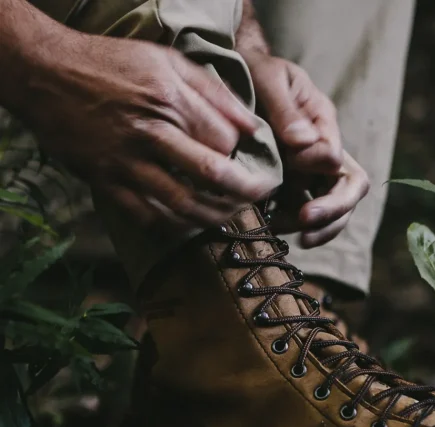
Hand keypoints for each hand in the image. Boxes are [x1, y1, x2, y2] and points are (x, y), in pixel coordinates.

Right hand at [20, 32, 278, 225]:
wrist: (45, 74)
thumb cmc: (112, 64)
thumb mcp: (167, 61)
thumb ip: (214, 92)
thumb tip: (252, 126)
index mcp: (170, 99)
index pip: (223, 140)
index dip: (241, 154)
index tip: (246, 159)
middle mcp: (151, 133)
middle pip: (212, 174)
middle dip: (245, 193)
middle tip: (259, 198)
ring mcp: (127, 162)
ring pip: (182, 203)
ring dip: (213, 216)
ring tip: (229, 216)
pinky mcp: (107, 181)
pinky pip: (146, 215)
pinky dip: (172, 226)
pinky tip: (188, 223)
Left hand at [242, 52, 368, 245]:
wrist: (237, 80)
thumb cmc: (256, 73)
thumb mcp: (269, 78)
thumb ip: (286, 110)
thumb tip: (303, 143)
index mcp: (324, 124)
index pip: (336, 158)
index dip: (317, 166)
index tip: (290, 162)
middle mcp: (324, 152)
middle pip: (349, 191)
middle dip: (332, 212)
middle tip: (305, 223)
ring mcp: (312, 174)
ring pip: (334, 211)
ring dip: (316, 228)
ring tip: (280, 229)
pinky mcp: (295, 189)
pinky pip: (305, 216)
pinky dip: (293, 227)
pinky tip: (271, 227)